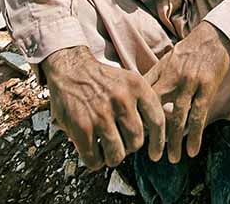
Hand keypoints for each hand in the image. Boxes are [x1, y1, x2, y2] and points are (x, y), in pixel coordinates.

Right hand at [43, 46, 164, 169]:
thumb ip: (142, 102)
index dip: (158, 141)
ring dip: (112, 157)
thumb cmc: (102, 79)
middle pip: (136, 142)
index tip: (155, 154)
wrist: (71, 69)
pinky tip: (93, 151)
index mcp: (136, 86)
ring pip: (117, 155)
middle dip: (129, 148)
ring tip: (106, 149)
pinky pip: (94, 158)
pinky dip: (95, 161)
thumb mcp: (128, 80)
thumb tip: (155, 131)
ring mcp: (101, 114)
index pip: (157, 120)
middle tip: (121, 143)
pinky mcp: (82, 126)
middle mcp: (121, 99)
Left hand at [144, 22, 229, 163]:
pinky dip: (195, 135)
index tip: (135, 134)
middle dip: (154, 133)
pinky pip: (199, 115)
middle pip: (159, 110)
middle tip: (151, 154)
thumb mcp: (167, 59)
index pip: (146, 98)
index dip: (139, 116)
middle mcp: (174, 78)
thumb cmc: (189, 50)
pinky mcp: (207, 88)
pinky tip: (192, 150)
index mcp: (162, 72)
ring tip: (173, 158)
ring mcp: (190, 83)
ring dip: (175, 140)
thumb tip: (135, 94)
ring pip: (179, 117)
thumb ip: (153, 77)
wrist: (214, 37)